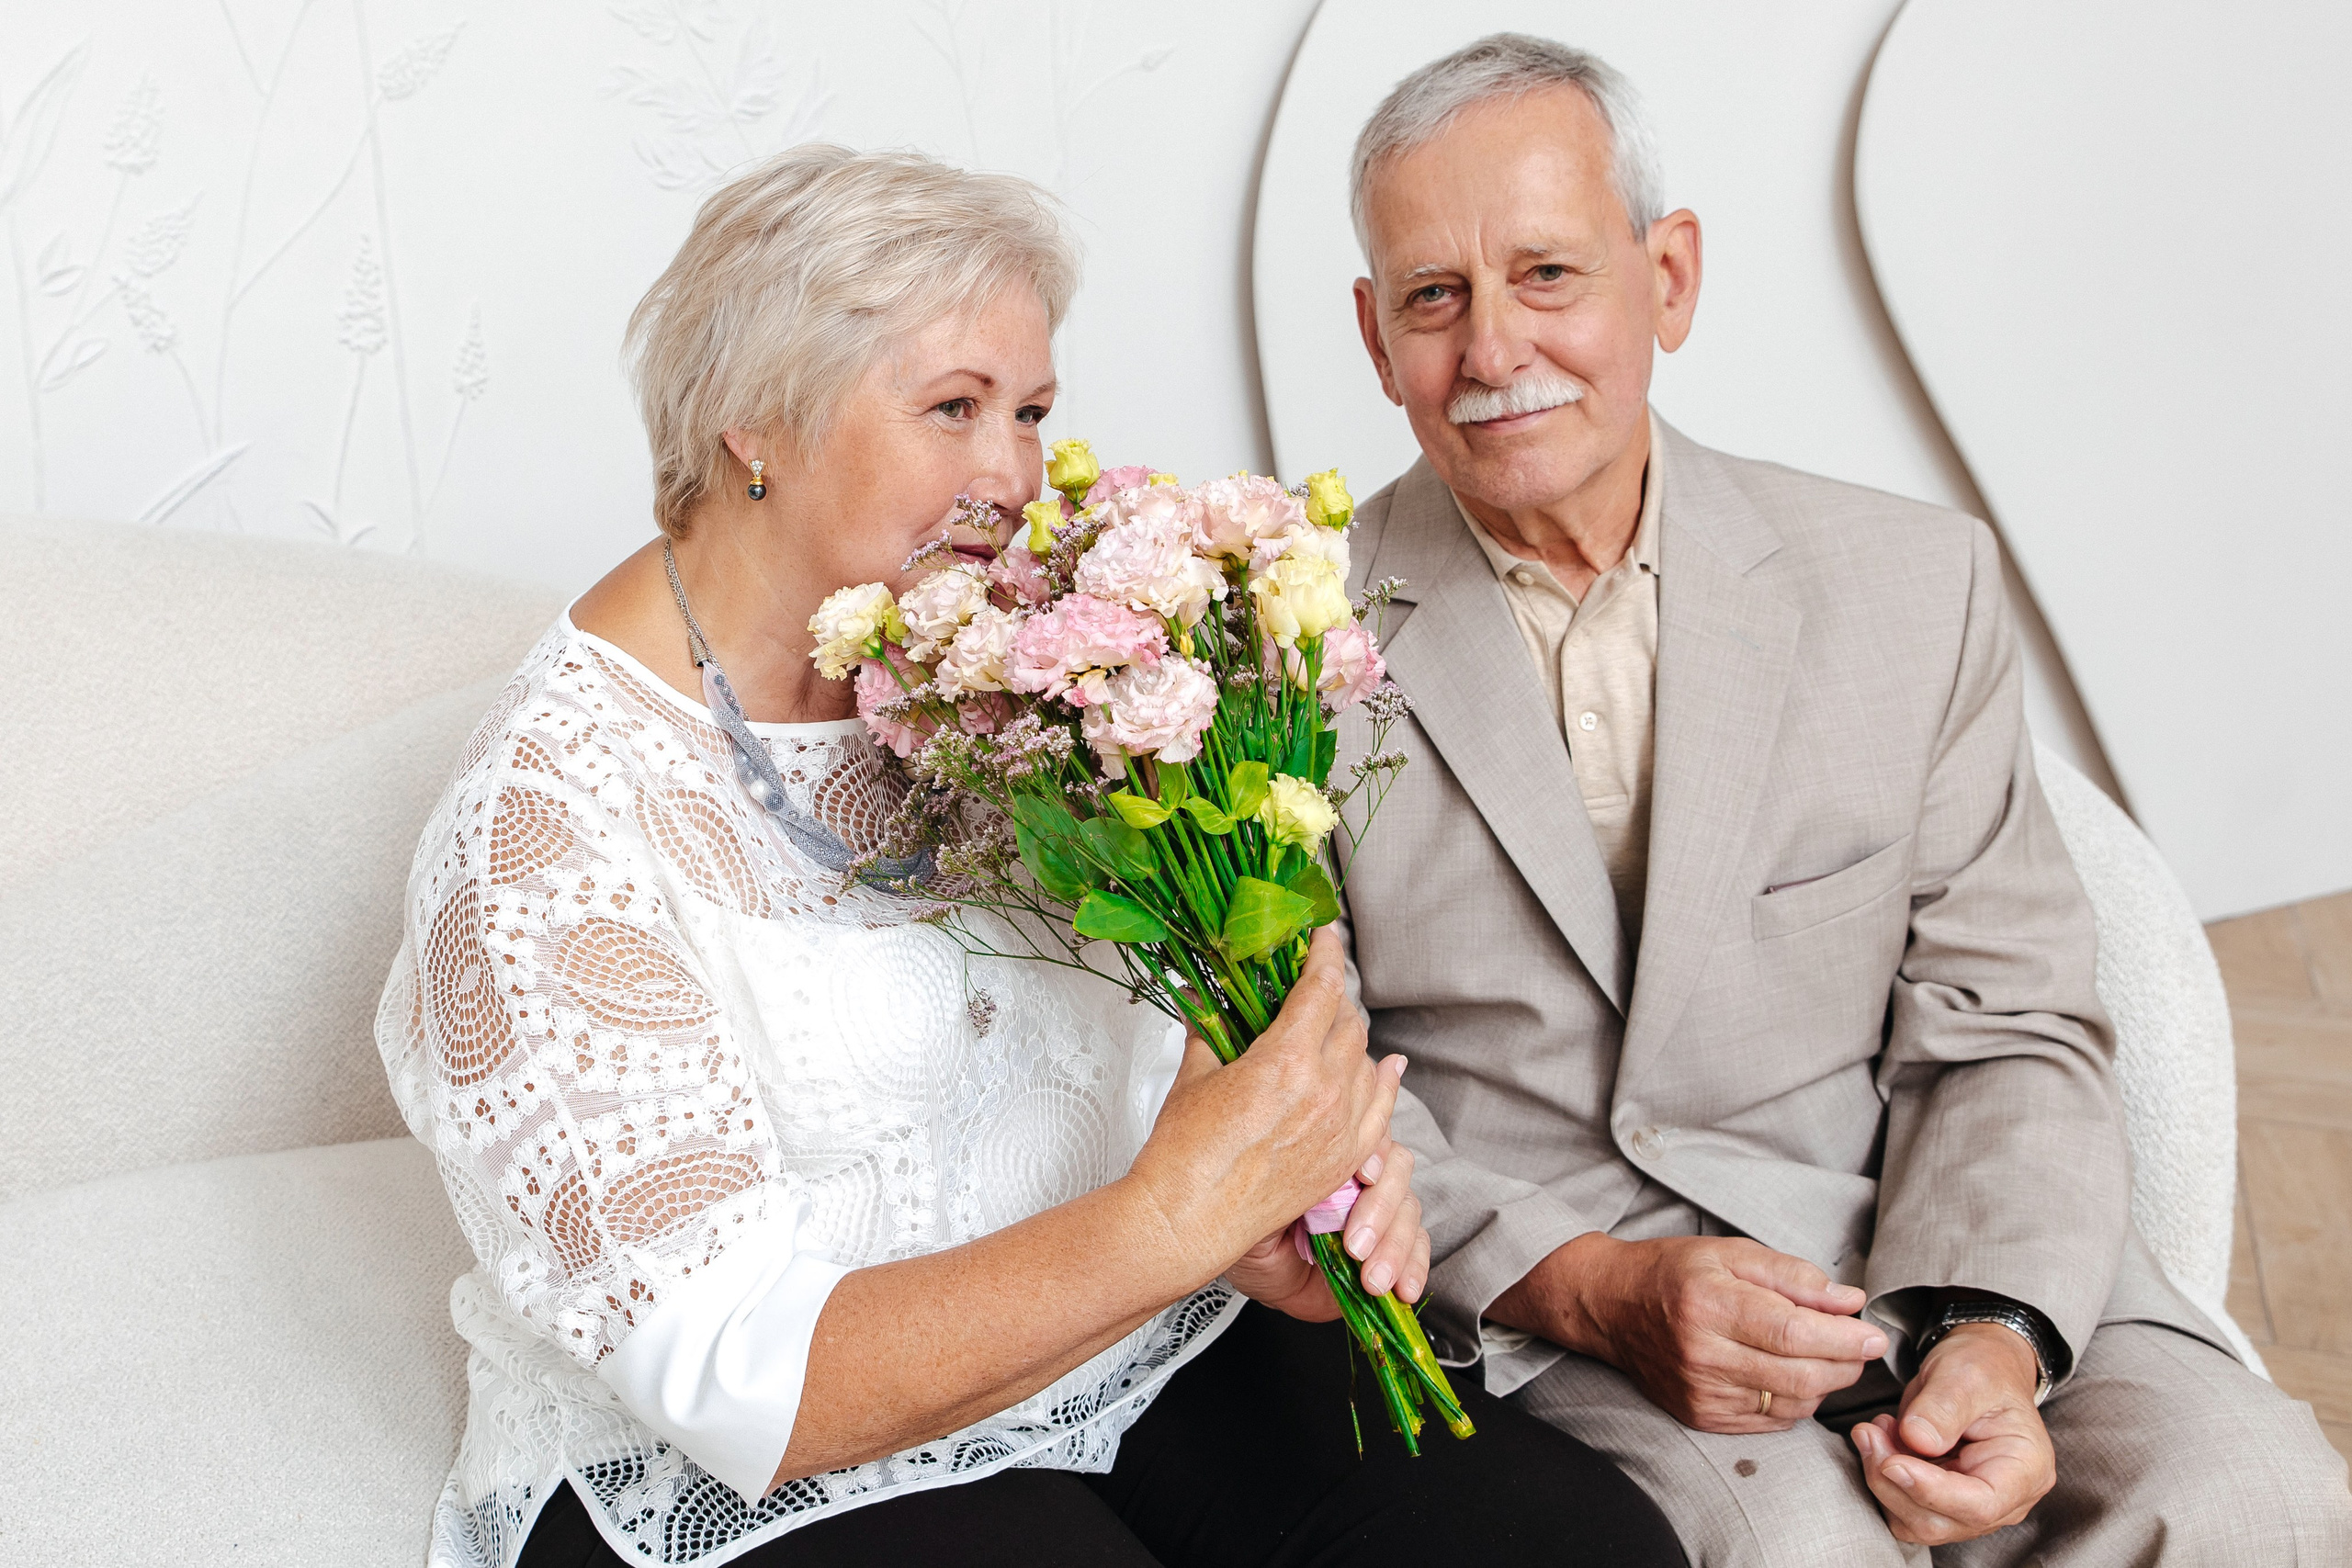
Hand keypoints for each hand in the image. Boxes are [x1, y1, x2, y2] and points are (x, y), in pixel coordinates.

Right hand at [1126, 929, 1402, 1282]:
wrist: (1189, 1220)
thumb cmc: (1184, 1157)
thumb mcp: (1193, 1075)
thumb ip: (1209, 1031)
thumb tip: (1204, 1002)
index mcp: (1286, 1062)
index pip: (1322, 988)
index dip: (1326, 954)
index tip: (1324, 937)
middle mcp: (1324, 1092)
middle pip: (1348, 1022)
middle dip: (1332, 997)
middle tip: (1314, 987)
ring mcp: (1340, 1128)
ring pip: (1366, 1062)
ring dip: (1351, 1038)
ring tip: (1332, 1028)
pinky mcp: (1344, 1159)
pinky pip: (1381, 1110)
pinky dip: (1382, 1082)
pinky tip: (1384, 1068)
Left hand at [1224, 1138, 1427, 1320]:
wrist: (1254, 1275)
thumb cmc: (1251, 1228)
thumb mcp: (1259, 1201)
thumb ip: (1289, 1183)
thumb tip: (1314, 1176)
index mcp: (1331, 1154)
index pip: (1367, 1135)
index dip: (1373, 1153)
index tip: (1364, 1177)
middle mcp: (1359, 1176)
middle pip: (1396, 1171)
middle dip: (1380, 1210)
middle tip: (1355, 1246)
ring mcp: (1378, 1211)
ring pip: (1408, 1210)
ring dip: (1396, 1247)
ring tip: (1372, 1280)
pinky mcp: (1389, 1246)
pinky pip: (1416, 1248)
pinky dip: (1415, 1267)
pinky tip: (1405, 1287)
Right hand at [1489, 1233, 1886, 1432]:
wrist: (1610, 1306)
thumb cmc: (1673, 1272)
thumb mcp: (1731, 1252)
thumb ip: (1794, 1276)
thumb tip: (1850, 1302)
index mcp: (1710, 1305)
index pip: (1793, 1332)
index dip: (1843, 1339)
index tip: (1873, 1334)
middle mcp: (1703, 1355)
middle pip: (1800, 1376)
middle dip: (1845, 1364)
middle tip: (1859, 1346)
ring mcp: (1701, 1392)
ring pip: (1792, 1404)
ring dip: (1823, 1383)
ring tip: (1821, 1355)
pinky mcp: (1702, 1416)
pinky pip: (1771, 1421)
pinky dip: (1796, 1401)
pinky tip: (1791, 1375)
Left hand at [1851, 1322, 2054, 1545]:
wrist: (1979, 1367)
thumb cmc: (1982, 1368)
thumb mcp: (1965, 1374)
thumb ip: (1943, 1407)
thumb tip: (1917, 1441)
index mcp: (2025, 1470)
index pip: (1980, 1505)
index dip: (1930, 1491)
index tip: (1891, 1462)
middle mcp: (2004, 1500)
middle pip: (1941, 1521)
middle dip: (1893, 1482)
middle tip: (1869, 1432)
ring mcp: (1971, 1506)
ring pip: (1916, 1522)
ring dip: (1882, 1481)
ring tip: (1875, 1430)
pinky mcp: (1942, 1503)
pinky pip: (1903, 1510)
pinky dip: (1882, 1481)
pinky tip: (1881, 1441)